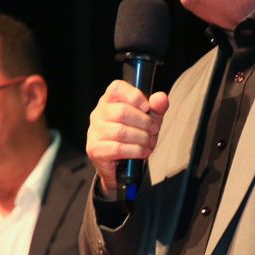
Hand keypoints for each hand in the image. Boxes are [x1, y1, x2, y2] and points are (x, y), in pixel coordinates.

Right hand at [87, 80, 170, 198]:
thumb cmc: (133, 136)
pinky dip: (136, 150)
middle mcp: (98, 114)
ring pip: (121, 131)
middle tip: (153, 129)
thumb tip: (161, 98)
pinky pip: (118, 148)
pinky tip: (143, 151)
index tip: (147, 108)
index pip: (117, 88)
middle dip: (144, 122)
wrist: (121, 165)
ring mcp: (94, 132)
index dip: (135, 96)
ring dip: (142, 138)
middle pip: (122, 111)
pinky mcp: (94, 149)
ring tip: (149, 141)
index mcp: (109, 101)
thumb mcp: (149, 119)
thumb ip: (156, 108)